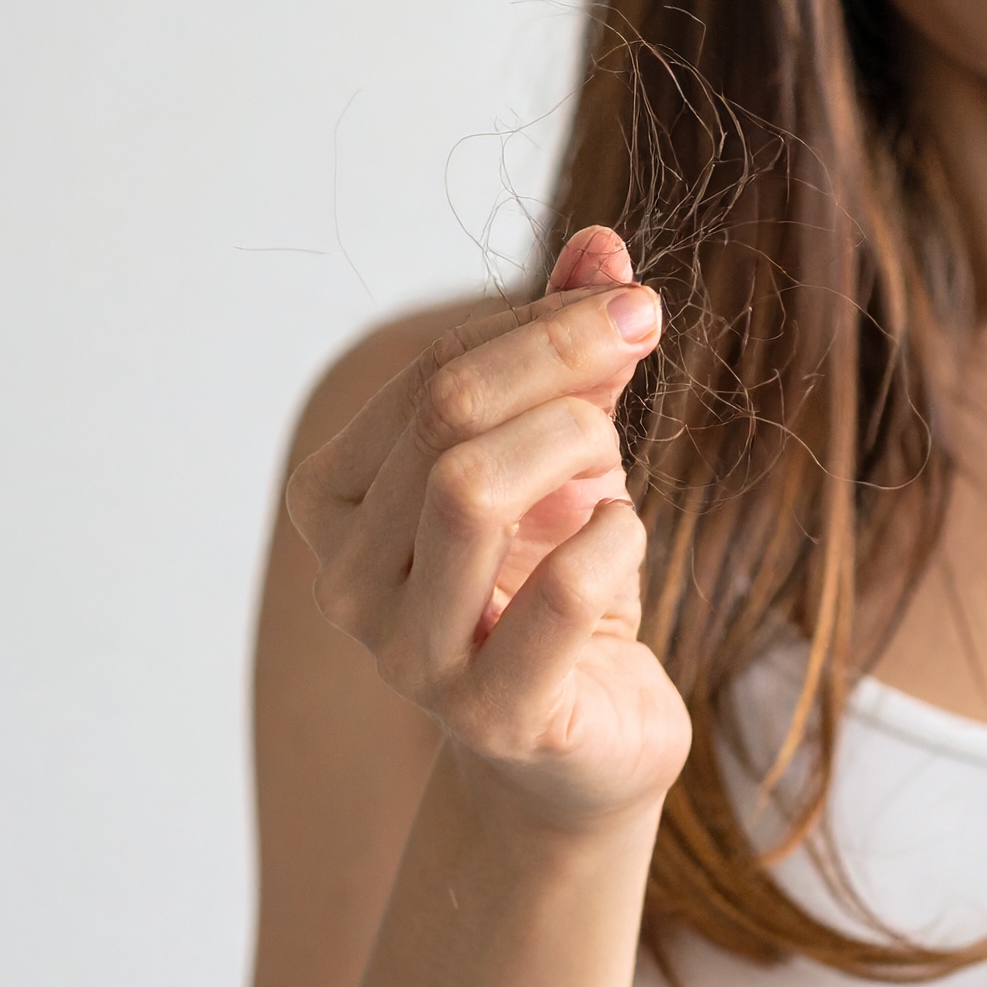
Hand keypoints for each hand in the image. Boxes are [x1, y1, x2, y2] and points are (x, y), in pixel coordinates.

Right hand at [285, 227, 691, 832]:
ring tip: (611, 466)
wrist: (587, 743)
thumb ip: (571, 347)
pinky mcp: (497, 716)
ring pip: (468, 490)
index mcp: (341, 496)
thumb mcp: (569, 450)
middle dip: (564, 356)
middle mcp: (351, 577)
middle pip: (446, 417)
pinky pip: (556, 595)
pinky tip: (623, 539)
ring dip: (574, 445)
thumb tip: (602, 243)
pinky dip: (615, 540)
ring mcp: (412, 655)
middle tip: (645, 332)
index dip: (543, 320)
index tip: (632, 300)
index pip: (433, 371)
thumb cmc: (562, 580)